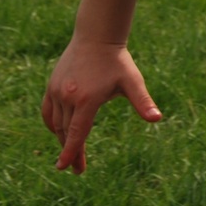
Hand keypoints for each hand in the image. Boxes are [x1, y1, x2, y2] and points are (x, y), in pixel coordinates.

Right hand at [41, 40, 160, 174]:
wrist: (97, 37)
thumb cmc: (118, 61)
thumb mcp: (133, 81)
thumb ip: (143, 102)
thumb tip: (157, 119)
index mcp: (87, 99)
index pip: (77, 133)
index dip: (72, 152)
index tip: (66, 168)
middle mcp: (68, 96)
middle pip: (66, 132)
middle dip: (70, 151)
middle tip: (76, 167)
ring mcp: (57, 91)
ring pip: (56, 123)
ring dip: (62, 138)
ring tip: (71, 151)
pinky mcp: (51, 85)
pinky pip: (48, 111)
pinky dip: (51, 123)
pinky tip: (58, 131)